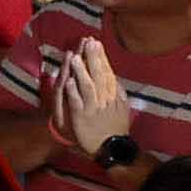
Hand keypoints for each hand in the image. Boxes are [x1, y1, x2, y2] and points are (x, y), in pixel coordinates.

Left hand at [53, 38, 135, 159]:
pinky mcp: (82, 118)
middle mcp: (104, 100)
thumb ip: (118, 92)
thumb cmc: (114, 127)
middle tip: (88, 42)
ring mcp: (93, 109)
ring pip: (87, 87)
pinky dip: (73, 92)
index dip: (101, 58)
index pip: (107, 72)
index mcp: (113, 96)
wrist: (112, 149)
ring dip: (81, 72)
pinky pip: (77, 103)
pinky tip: (68, 82)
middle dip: (93, 58)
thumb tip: (115, 76)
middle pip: (98, 76)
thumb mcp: (122, 108)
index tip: (96, 42)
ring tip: (76, 57)